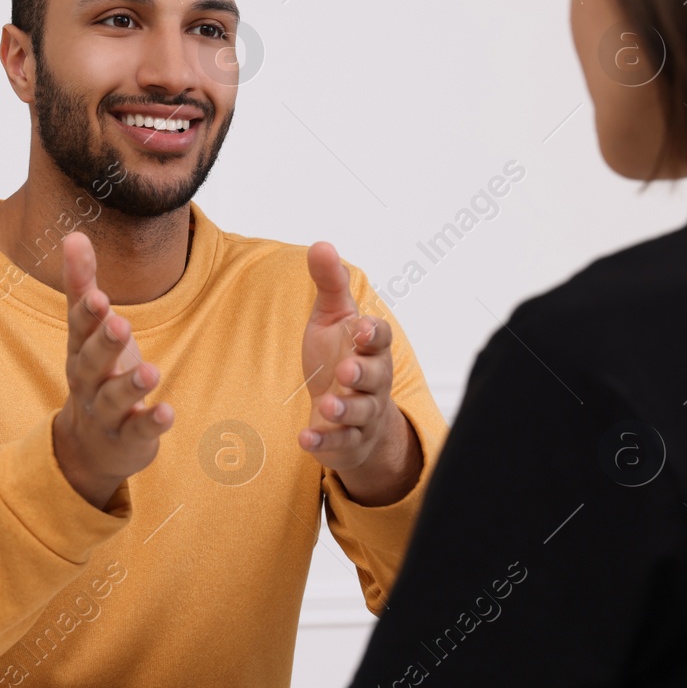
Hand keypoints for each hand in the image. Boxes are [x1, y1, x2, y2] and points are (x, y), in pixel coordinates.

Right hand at [51, 230, 172, 509]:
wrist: (91, 446)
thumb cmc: (97, 371)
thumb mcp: (89, 330)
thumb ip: (82, 284)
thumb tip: (73, 234)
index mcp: (80, 351)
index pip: (79, 328)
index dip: (87, 314)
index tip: (97, 297)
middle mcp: (88, 381)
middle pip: (93, 362)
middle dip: (105, 343)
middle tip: (120, 323)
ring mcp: (106, 412)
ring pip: (114, 398)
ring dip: (131, 385)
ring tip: (151, 372)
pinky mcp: (128, 438)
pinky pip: (138, 431)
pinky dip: (152, 423)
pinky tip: (167, 412)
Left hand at [299, 242, 420, 504]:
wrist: (346, 411)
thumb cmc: (340, 356)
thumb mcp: (333, 319)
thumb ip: (329, 285)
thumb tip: (321, 244)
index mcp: (370, 348)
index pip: (381, 338)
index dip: (374, 334)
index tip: (362, 328)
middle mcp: (372, 382)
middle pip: (375, 377)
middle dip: (362, 374)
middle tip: (345, 370)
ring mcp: (362, 413)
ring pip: (361, 413)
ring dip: (345, 409)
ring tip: (327, 405)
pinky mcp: (347, 440)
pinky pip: (340, 443)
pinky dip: (324, 442)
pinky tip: (305, 438)